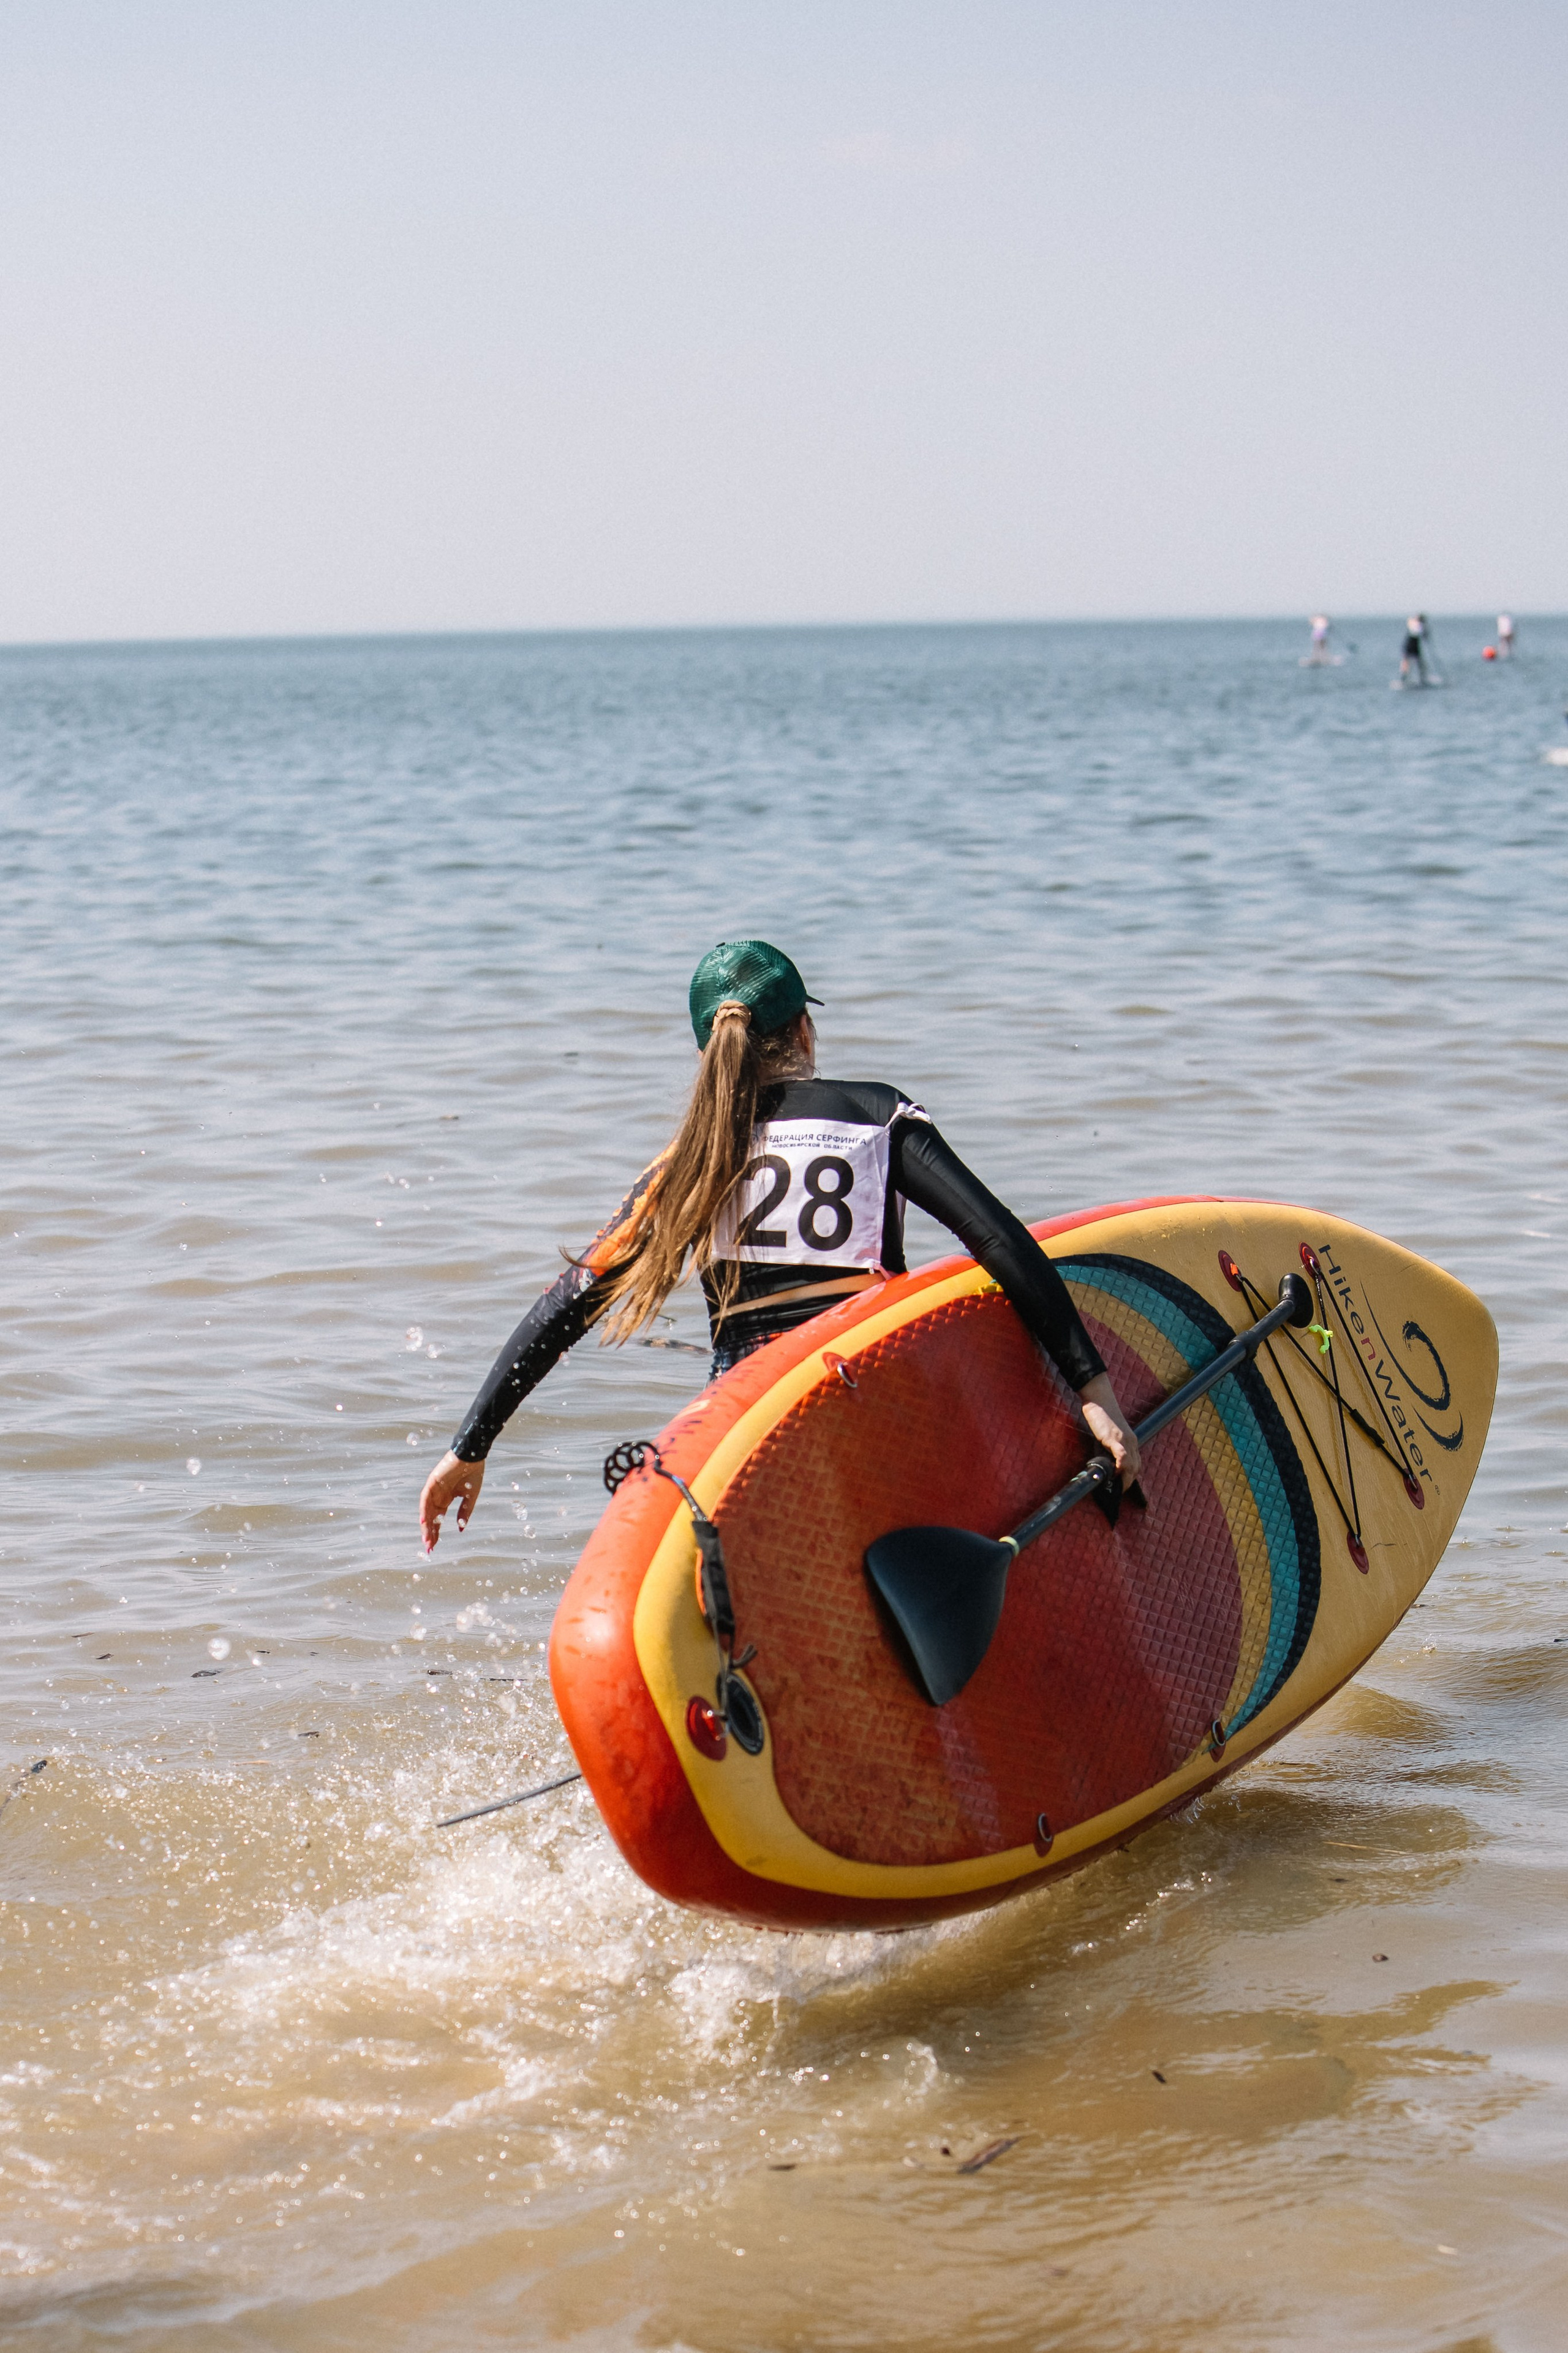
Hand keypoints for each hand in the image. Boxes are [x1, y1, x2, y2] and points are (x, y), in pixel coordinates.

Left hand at [420, 1450, 484, 1552]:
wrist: (473, 1455)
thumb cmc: (473, 1473)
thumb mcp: (470, 1497)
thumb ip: (465, 1512)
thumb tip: (460, 1529)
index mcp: (447, 1498)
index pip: (438, 1518)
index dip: (436, 1532)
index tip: (435, 1546)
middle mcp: (438, 1495)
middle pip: (431, 1518)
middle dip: (430, 1533)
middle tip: (429, 1548)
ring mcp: (434, 1489)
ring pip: (426, 1511)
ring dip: (426, 1525)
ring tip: (427, 1540)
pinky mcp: (432, 1482)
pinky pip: (425, 1498)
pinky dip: (424, 1510)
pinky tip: (424, 1522)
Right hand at [1077, 1373, 1142, 1489]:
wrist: (1099, 1400)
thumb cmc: (1101, 1416)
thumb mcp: (1106, 1436)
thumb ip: (1106, 1450)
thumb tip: (1103, 1466)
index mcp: (1130, 1441)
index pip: (1136, 1463)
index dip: (1131, 1477)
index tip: (1123, 1486)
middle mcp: (1131, 1442)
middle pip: (1136, 1467)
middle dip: (1129, 1482)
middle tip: (1120, 1491)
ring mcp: (1124, 1440)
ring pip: (1132, 1464)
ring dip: (1126, 1479)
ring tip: (1118, 1488)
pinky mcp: (1115, 1437)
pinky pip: (1122, 1456)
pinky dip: (1121, 1467)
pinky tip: (1115, 1474)